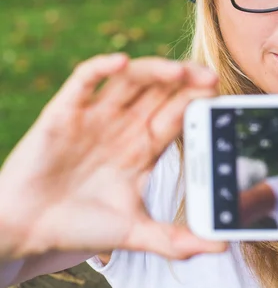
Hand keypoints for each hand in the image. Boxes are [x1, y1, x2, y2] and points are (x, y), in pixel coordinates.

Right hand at [0, 54, 226, 260]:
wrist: (26, 229)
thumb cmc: (80, 225)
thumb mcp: (134, 232)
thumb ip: (176, 239)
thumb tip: (221, 247)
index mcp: (144, 146)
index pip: (178, 114)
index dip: (198, 102)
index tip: (220, 96)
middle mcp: (124, 124)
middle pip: (162, 90)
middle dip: (186, 81)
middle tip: (209, 76)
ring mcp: (96, 115)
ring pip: (131, 79)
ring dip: (156, 70)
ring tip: (180, 72)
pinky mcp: (64, 110)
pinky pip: (84, 79)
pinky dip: (101, 67)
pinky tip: (120, 62)